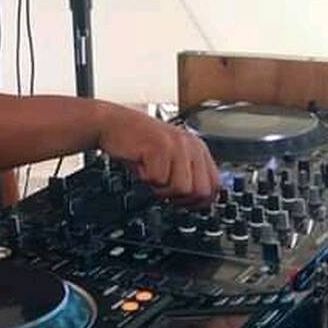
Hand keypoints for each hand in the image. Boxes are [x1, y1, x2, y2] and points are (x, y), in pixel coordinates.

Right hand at [95, 105, 219, 202]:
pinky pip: (158, 180)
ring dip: (160, 189)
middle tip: (162, 189)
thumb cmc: (138, 144)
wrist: (112, 123)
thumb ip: (187, 175)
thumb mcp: (170, 158)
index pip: (214, 185)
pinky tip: (141, 164)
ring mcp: (177, 145)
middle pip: (200, 191)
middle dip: (179, 198)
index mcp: (198, 148)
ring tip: (150, 173)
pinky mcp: (160, 146)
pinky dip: (146, 179)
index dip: (199, 201)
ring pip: (181, 188)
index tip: (183, 203)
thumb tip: (198, 201)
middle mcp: (191, 145)